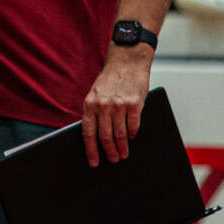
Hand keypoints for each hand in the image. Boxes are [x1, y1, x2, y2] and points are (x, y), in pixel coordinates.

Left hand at [82, 43, 153, 165]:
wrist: (127, 61)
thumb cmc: (111, 80)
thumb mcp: (96, 94)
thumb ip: (94, 112)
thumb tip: (95, 137)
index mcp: (90, 104)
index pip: (88, 133)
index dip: (91, 150)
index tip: (94, 162)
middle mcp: (103, 105)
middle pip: (105, 137)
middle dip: (109, 152)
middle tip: (113, 159)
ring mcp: (119, 105)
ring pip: (120, 134)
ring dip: (122, 147)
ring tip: (123, 153)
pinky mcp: (135, 103)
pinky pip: (134, 125)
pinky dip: (133, 134)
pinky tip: (132, 137)